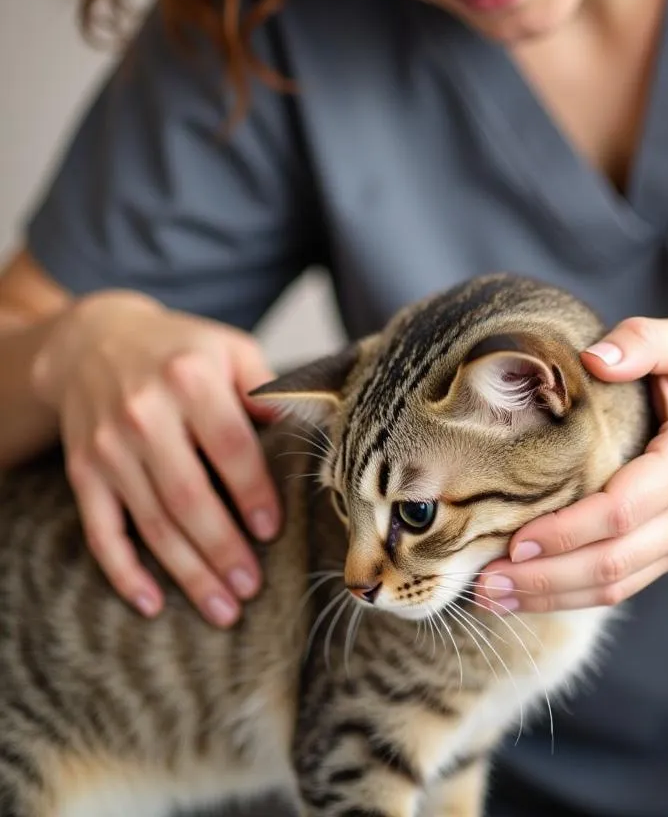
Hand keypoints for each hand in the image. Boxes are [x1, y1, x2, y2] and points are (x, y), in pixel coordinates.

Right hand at [31, 290, 281, 626]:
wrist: (92, 342)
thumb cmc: (181, 351)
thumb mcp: (230, 350)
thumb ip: (265, 388)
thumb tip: (301, 431)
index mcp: (190, 380)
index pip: (230, 448)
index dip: (253, 493)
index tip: (272, 531)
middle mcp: (144, 415)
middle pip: (188, 497)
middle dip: (223, 550)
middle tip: (251, 589)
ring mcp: (109, 447)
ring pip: (152, 522)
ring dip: (188, 572)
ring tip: (223, 609)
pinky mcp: (83, 472)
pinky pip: (101, 531)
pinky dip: (124, 572)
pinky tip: (152, 603)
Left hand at [476, 316, 667, 613]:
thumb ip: (646, 340)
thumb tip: (594, 359)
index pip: (624, 508)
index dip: (568, 530)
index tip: (515, 539)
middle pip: (614, 561)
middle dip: (545, 578)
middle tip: (483, 582)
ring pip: (615, 585)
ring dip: (550, 597)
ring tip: (489, 596)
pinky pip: (621, 586)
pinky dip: (570, 597)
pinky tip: (524, 594)